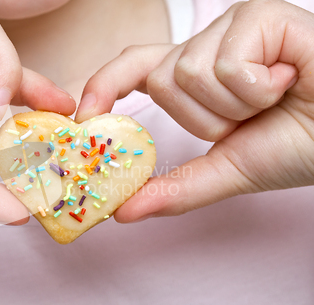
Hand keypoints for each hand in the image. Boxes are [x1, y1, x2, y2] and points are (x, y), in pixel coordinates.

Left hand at [75, 0, 313, 221]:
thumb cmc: (298, 145)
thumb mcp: (227, 172)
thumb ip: (175, 189)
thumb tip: (123, 212)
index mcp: (197, 75)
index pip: (135, 68)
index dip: (105, 86)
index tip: (85, 115)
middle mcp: (209, 44)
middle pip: (163, 81)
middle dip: (209, 118)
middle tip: (254, 115)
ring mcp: (232, 26)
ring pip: (190, 74)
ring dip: (236, 107)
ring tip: (275, 98)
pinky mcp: (259, 15)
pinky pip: (225, 65)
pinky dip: (258, 90)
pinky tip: (288, 80)